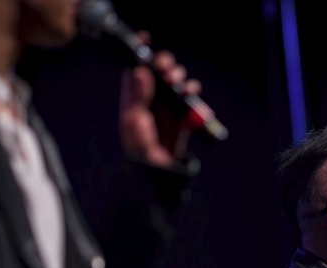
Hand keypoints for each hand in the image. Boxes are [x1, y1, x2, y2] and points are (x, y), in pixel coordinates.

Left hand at [119, 32, 207, 167]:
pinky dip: (193, 93)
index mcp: (134, 95)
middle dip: (165, 64)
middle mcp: (151, 96)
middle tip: (166, 69)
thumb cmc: (140, 148)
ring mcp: (168, 104)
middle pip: (159, 69)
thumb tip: (142, 71)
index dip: (140, 50)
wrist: (158, 170)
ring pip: (176, 80)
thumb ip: (138, 96)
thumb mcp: (134, 121)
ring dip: (180, 77)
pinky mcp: (182, 114)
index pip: (136, 67)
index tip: (145, 38)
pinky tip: (191, 95)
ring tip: (179, 85)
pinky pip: (190, 97)